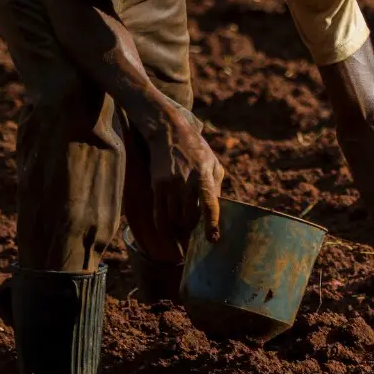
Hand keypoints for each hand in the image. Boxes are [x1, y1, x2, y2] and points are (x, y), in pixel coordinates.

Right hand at [147, 107, 224, 259]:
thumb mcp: (214, 164)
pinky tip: (169, 237)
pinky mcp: (157, 187)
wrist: (168, 134)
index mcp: (204, 176)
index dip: (211, 224)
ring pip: (174, 218)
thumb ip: (216, 187)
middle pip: (189, 216)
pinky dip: (164, 228)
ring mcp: (169, 186)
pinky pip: (159, 215)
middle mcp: (185, 183)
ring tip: (185, 234)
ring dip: (180, 229)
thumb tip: (217, 211)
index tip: (213, 239)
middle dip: (194, 229)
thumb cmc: (196, 150)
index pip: (209, 204)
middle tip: (198, 237)